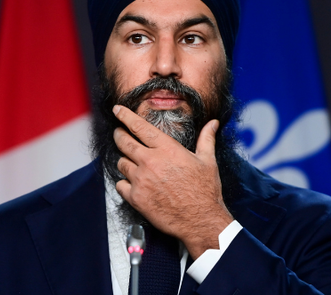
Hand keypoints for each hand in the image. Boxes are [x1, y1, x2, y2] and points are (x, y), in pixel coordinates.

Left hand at [112, 105, 233, 257]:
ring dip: (124, 161)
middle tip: (119, 133)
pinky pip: (120, 185)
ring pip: (121, 163)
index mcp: (167, 150)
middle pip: (124, 142)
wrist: (200, 219)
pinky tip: (133, 183)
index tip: (118, 110)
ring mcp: (141, 181)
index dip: (126, 116)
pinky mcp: (136, 198)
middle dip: (119, 135)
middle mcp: (150, 162)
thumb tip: (212, 123)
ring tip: (132, 162)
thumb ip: (206, 139)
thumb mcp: (208, 161)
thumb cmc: (205, 191)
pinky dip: (124, 183)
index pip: (140, 127)